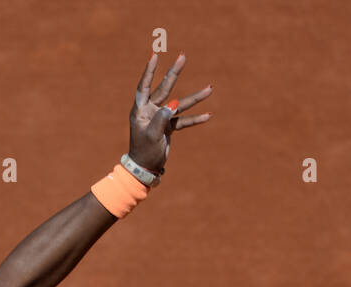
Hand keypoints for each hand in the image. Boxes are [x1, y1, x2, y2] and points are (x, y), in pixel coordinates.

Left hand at [129, 52, 212, 174]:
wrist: (145, 167)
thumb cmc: (144, 151)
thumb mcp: (152, 135)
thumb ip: (161, 119)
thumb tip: (174, 104)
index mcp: (140, 110)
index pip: (145, 86)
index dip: (149, 71)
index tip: (154, 56)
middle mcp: (150, 110)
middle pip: (164, 88)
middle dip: (174, 73)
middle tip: (183, 56)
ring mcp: (161, 117)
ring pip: (179, 104)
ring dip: (194, 98)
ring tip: (210, 88)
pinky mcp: (168, 126)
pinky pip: (184, 120)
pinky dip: (195, 119)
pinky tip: (208, 115)